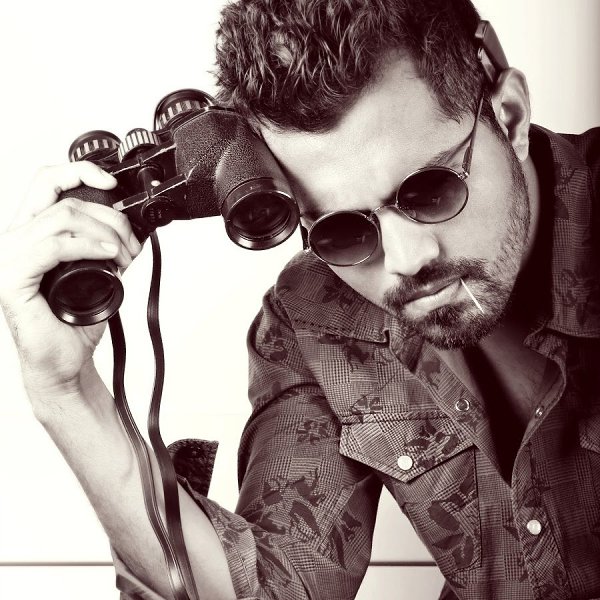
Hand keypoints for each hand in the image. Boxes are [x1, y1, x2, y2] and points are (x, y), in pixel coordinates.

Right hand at [0, 162, 141, 398]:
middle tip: (131, 243)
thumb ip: (102, 245)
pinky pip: (53, 246)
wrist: (64, 362)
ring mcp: (8, 258)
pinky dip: (88, 246)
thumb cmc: (74, 321)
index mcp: (30, 233)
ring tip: (124, 256)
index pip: (46, 183)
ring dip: (105, 233)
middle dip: (109, 216)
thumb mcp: (95, 272)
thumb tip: (130, 227)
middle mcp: (14, 240)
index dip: (80, 172)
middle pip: (62, 198)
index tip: (112, 183)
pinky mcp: (12, 278)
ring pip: (61, 218)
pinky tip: (109, 256)